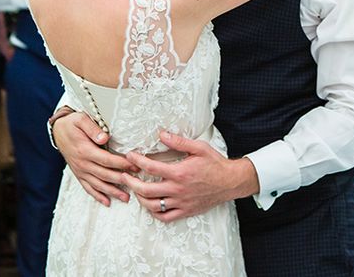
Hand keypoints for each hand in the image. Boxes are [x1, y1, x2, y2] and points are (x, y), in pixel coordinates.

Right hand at [52, 111, 138, 205]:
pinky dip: (97, 196)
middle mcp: (82, 164)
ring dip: (112, 192)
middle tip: (136, 182)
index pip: (107, 160)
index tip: (134, 166)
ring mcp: (80, 171)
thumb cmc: (71, 124)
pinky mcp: (79, 174)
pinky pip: (88, 188)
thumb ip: (93, 129)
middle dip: (121, 179)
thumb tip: (104, 138)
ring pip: (98, 184)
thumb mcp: (81, 120)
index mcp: (85, 151)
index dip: (121, 164)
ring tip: (126, 197)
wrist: (57, 130)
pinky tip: (107, 202)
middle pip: (105, 175)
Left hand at [120, 131, 258, 222]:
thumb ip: (178, 141)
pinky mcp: (185, 211)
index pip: (151, 168)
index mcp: (179, 173)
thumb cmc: (215, 163)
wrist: (230, 182)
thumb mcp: (199, 147)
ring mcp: (181, 203)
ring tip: (134, 189)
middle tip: (123, 175)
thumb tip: (162, 134)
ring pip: (153, 206)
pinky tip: (150, 205)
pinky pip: (165, 217)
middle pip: (146, 190)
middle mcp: (178, 190)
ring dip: (140, 198)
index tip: (129, 156)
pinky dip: (154, 213)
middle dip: (131, 182)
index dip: (137, 161)